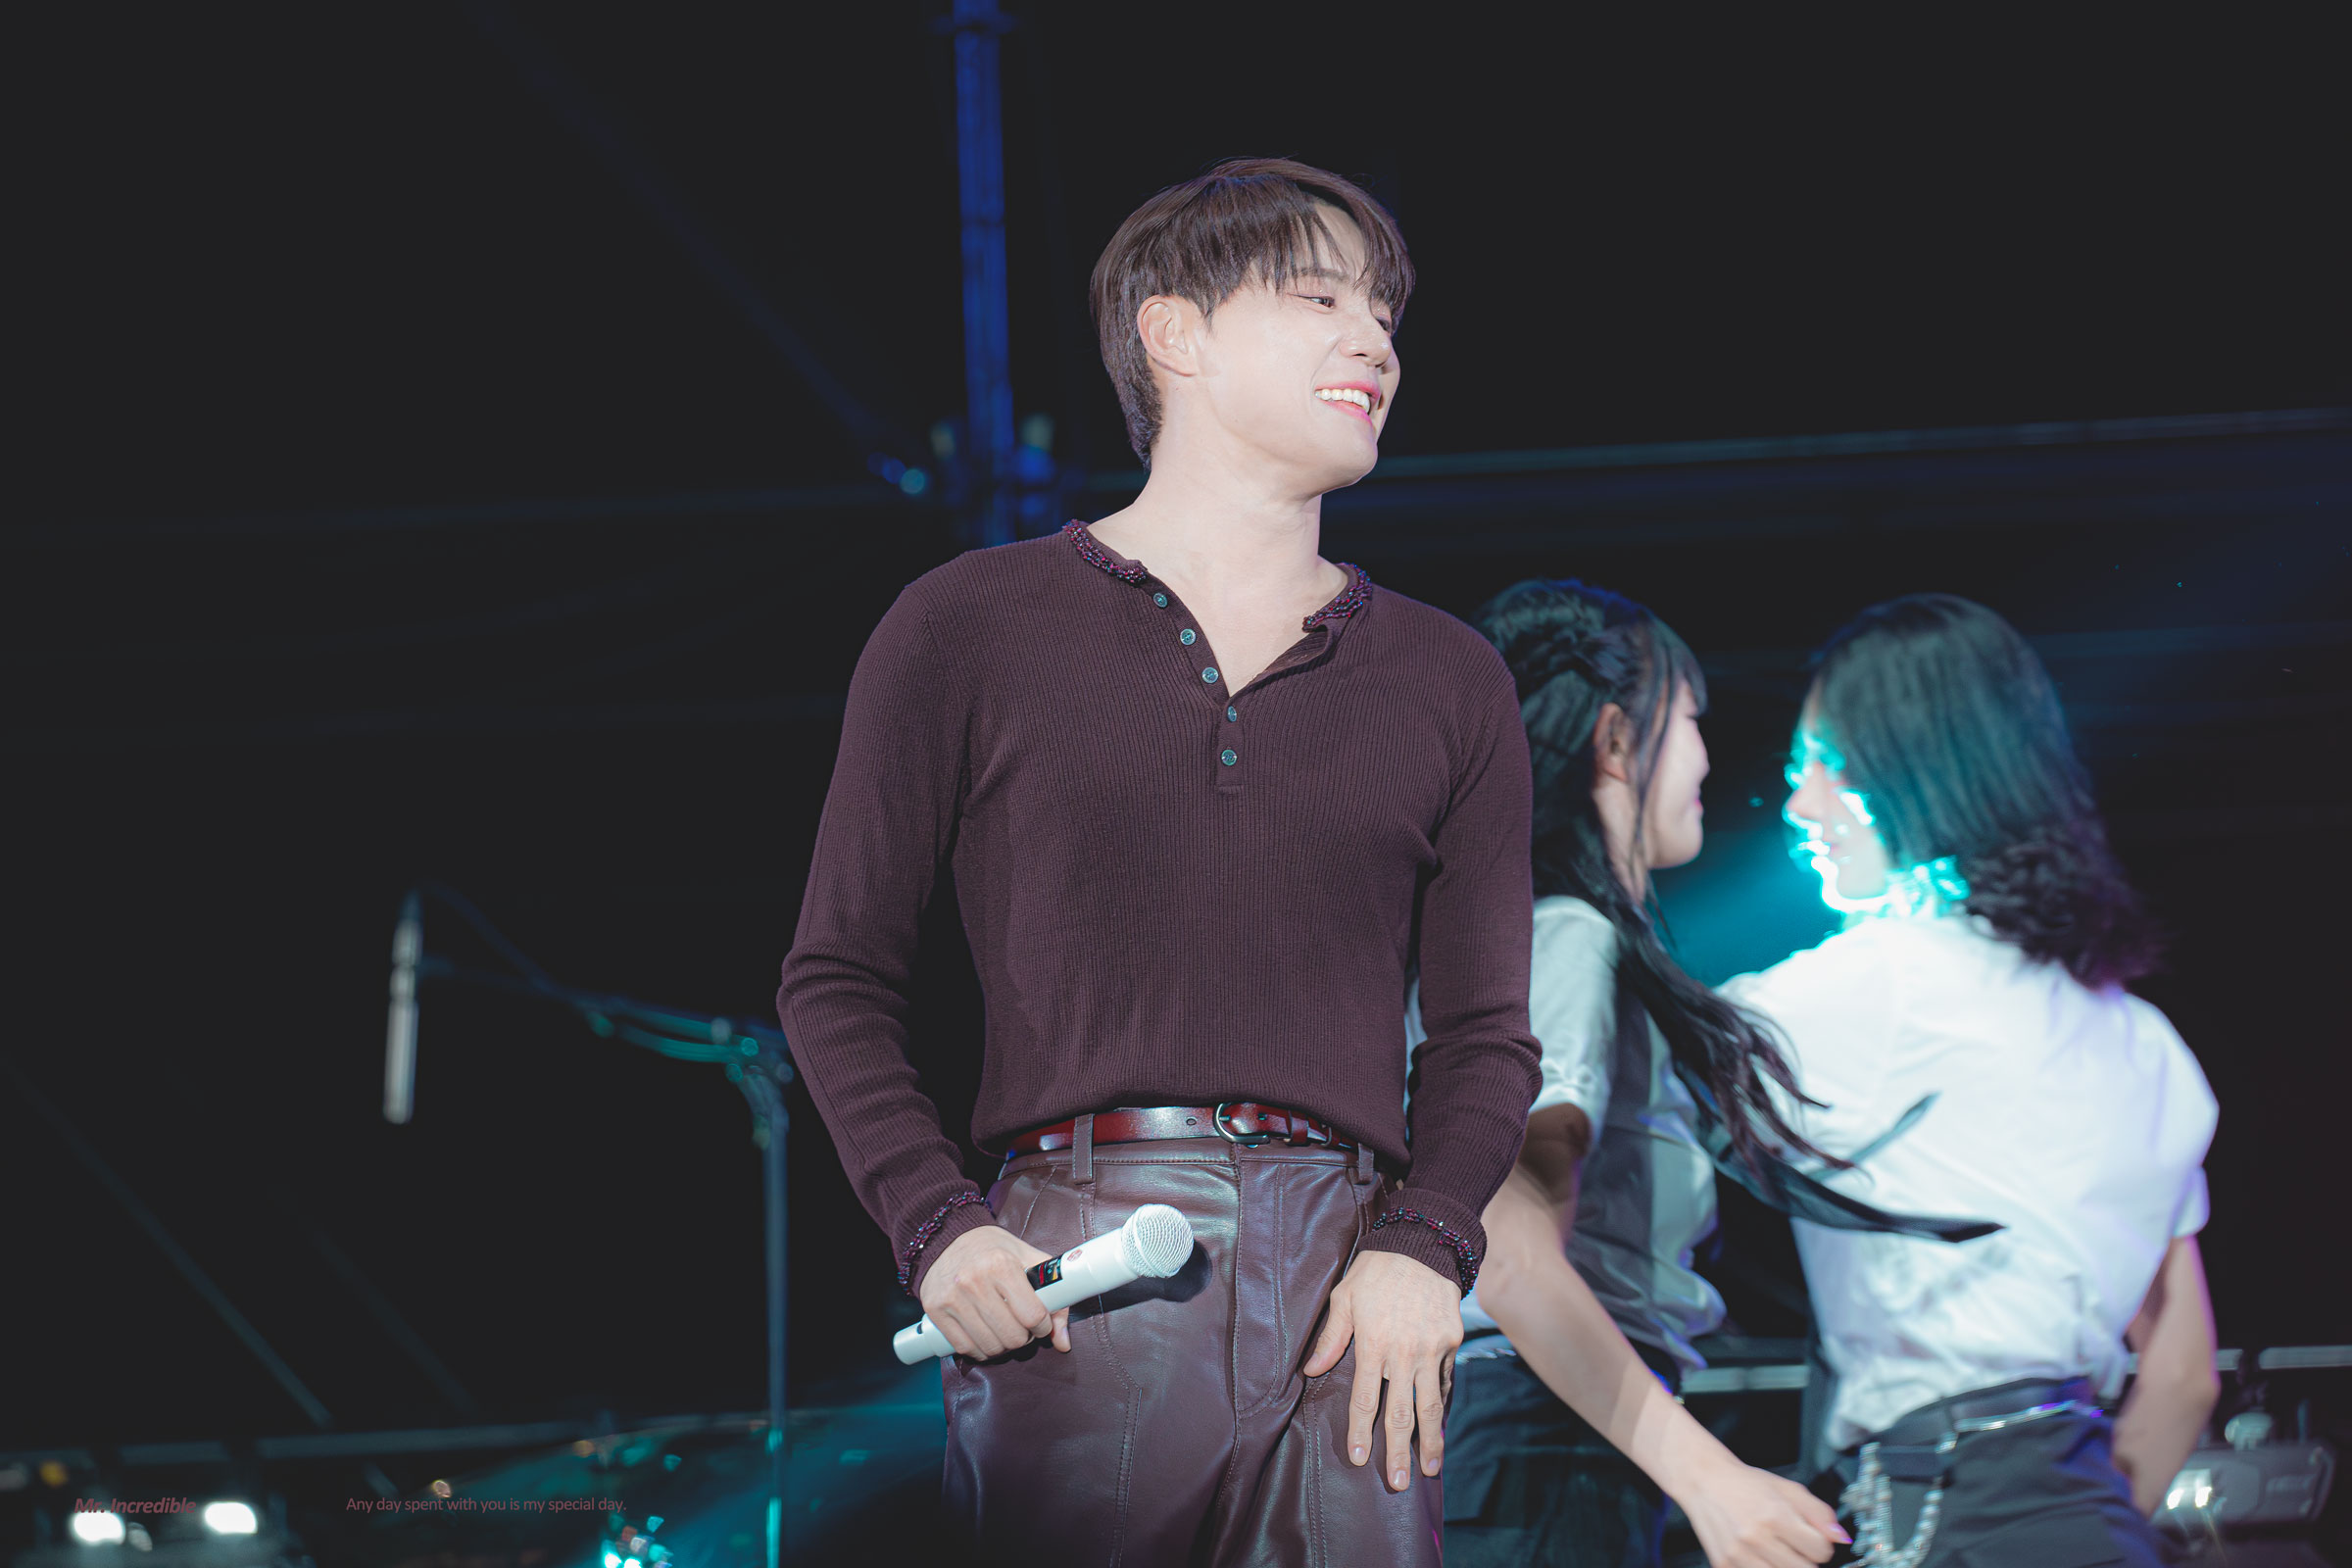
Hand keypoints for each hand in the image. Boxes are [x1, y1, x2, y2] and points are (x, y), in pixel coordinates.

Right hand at [917, 1224, 1070, 1359]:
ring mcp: (952, 1297)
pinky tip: (983, 1336)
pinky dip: (979, 1349)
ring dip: (1002, 1346)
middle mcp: (974, 1281)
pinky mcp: (935, 1309)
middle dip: (1023, 1337)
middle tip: (1021, 1326)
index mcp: (1002, 1265)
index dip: (1043, 1326)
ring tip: (1002, 1330)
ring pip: (989, 1346)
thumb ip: (1055, 1297)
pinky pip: (964, 1347)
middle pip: (1012, 1336)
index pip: (1033, 1315)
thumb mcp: (1028, 1260)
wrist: (947, 1238)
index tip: (1040, 1323)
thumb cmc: (993, 1250)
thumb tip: (1063, 1343)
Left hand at [1302, 1250, 1461, 1491]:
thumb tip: (1310, 1371)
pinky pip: (1446, 1381)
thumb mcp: (1344, 1298)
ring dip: (1430, 1440)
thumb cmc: (1375, 1271)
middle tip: (1398, 1483)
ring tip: (1430, 1469)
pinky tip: (1440, 1426)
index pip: (1365, 1400)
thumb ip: (1331, 1338)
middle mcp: (1404, 1354)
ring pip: (1430, 1405)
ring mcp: (1431, 1350)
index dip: (1362, 1432)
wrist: (1422, 1244)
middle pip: (1400, 1413)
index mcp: (1373, 1345)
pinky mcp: (1451, 1342)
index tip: (1360, 1459)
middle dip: (1398, 1451)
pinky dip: (1443, 1405)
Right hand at [1677, 1455, 1845, 1567]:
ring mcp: (1739, 1555)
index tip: (1810, 1539)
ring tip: (1775, 1549)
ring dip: (1784, 1565)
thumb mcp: (1788, 1488)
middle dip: (1805, 1558)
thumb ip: (1819, 1512)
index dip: (1819, 1544)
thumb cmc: (1745, 1484)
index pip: (1821, 1551)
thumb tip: (1840, 1537)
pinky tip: (1758, 1555)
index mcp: (1775, 1515)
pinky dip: (1763, 1567)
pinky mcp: (1724, 1565)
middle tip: (1792, 1544)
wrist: (1704, 1482)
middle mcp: (1756, 1537)